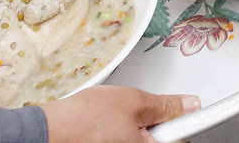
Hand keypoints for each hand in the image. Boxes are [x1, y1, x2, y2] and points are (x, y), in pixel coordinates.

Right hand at [40, 86, 199, 142]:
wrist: (48, 131)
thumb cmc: (84, 120)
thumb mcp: (133, 101)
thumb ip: (166, 104)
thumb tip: (190, 104)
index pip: (182, 137)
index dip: (183, 119)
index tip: (185, 109)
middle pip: (161, 140)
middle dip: (155, 123)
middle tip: (138, 111)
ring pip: (142, 140)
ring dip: (136, 127)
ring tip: (117, 117)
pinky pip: (125, 141)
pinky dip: (121, 133)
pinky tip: (107, 125)